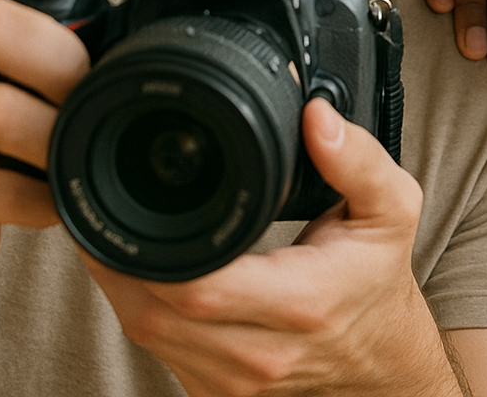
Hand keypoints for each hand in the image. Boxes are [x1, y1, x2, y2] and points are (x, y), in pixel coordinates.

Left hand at [84, 99, 459, 396]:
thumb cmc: (377, 280)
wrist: (383, 362)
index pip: (199, 286)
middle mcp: (263, 354)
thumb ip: (357, 160)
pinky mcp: (216, 396)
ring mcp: (235, 384)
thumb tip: (315, 116)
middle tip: (97, 208)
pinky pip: (157, 352)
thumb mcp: (389, 210)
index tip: (124, 202)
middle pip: (154, 313)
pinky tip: (138, 272)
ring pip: (146, 335)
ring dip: (119, 285)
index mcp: (301, 302)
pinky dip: (140, 309)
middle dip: (116, 260)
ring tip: (109, 233)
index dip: (144, 250)